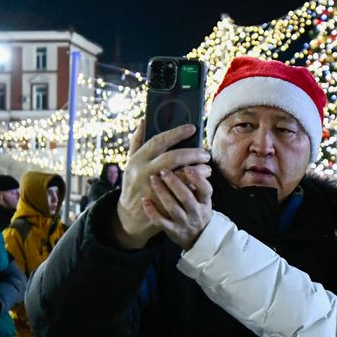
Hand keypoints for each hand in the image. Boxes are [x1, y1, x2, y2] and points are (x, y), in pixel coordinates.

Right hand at [114, 122, 210, 248]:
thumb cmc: (133, 184)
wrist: (129, 216)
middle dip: (193, 153)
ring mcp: (153, 189)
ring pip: (181, 175)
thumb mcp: (130, 163)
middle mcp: (144, 173)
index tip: (192, 128)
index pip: (159, 141)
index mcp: (138, 160)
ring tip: (207, 168)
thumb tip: (144, 120)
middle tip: (205, 153)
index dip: (177, 133)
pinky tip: (201, 182)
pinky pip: (183, 192)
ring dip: (198, 170)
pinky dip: (194, 186)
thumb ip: (137, 142)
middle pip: (173, 157)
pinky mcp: (162, 203)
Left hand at [141, 163, 213, 250]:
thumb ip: (197, 178)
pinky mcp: (172, 230)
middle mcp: (196, 212)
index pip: (205, 190)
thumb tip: (189, 153)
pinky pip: (160, 222)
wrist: (197, 237)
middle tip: (164, 171)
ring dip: (162, 193)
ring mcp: (184, 222)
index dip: (198, 179)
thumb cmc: (196, 208)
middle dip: (175, 183)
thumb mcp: (203, 196)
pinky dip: (152, 211)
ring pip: (173, 208)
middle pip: (186, 197)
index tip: (188, 167)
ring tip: (153, 179)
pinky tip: (145, 200)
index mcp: (205, 201)